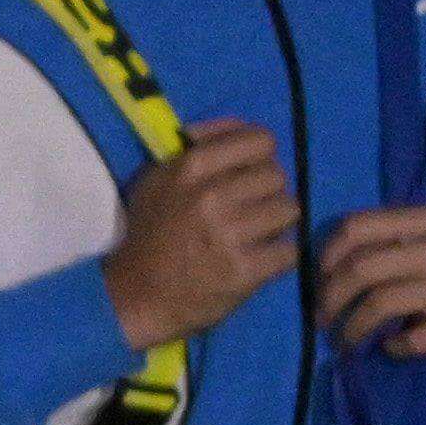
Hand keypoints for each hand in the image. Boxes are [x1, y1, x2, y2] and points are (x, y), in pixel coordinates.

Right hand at [103, 120, 299, 349]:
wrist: (135, 296)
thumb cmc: (149, 234)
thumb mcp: (157, 179)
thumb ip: (197, 148)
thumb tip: (236, 128)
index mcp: (191, 168)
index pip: (261, 141)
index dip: (261, 157)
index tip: (249, 174)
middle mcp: (211, 195)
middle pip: (277, 176)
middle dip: (267, 192)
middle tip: (249, 211)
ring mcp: (229, 234)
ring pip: (290, 210)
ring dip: (276, 223)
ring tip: (256, 234)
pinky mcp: (244, 271)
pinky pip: (290, 250)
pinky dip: (279, 256)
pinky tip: (260, 260)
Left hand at [321, 205, 425, 361]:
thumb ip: (383, 244)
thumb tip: (319, 267)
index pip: (357, 227)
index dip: (326, 256)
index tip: (319, 280)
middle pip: (362, 268)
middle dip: (331, 298)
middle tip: (321, 319)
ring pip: (381, 303)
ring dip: (352, 328)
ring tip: (344, 341)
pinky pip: (413, 338)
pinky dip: (394, 347)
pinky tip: (391, 347)